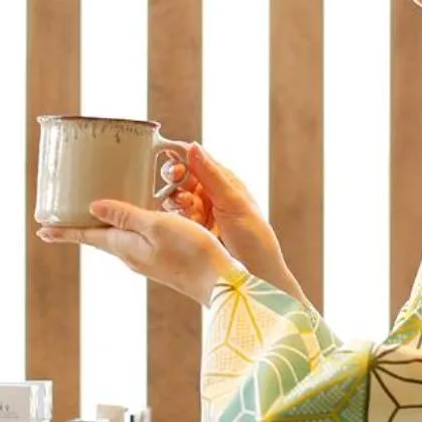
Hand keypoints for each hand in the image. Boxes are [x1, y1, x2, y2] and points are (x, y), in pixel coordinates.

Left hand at [37, 200, 237, 303]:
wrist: (220, 282)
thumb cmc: (190, 251)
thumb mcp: (156, 225)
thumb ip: (125, 215)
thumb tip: (92, 208)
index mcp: (125, 246)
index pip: (87, 237)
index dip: (64, 232)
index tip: (41, 230)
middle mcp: (131, 256)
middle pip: (99, 239)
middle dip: (80, 229)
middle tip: (61, 220)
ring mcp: (147, 261)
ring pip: (117, 240)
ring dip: (103, 229)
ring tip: (94, 217)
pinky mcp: (163, 261)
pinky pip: (136, 242)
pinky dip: (126, 230)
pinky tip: (134, 224)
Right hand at [160, 145, 303, 301]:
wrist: (255, 275)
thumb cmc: (254, 237)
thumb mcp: (234, 203)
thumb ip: (211, 175)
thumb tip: (193, 146)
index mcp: (225, 182)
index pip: (197, 159)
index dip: (180, 156)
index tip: (166, 159)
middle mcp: (211, 194)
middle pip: (182, 178)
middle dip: (175, 181)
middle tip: (178, 190)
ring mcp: (200, 212)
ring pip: (175, 197)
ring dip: (176, 202)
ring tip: (188, 211)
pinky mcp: (191, 230)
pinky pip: (174, 217)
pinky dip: (175, 218)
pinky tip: (182, 223)